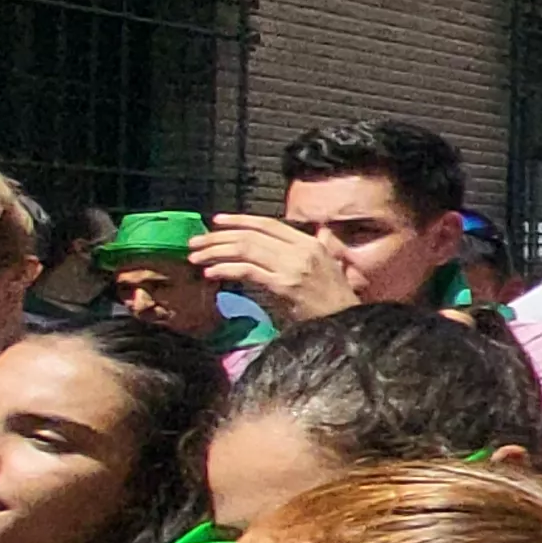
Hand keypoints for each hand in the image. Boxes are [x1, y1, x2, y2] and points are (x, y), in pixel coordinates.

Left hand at [186, 215, 358, 323]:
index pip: (268, 224)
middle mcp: (301, 250)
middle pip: (251, 235)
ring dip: (216, 252)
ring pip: (246, 250)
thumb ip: (321, 246)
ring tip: (196, 258)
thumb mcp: (331, 265)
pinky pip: (248, 271)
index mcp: (310, 243)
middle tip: (195, 243)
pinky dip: (226, 270)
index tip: (216, 221)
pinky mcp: (284, 286)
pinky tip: (212, 274)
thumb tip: (321, 231)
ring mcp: (293, 268)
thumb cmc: (336, 299)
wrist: (347, 322)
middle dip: (218, 237)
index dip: (239, 220)